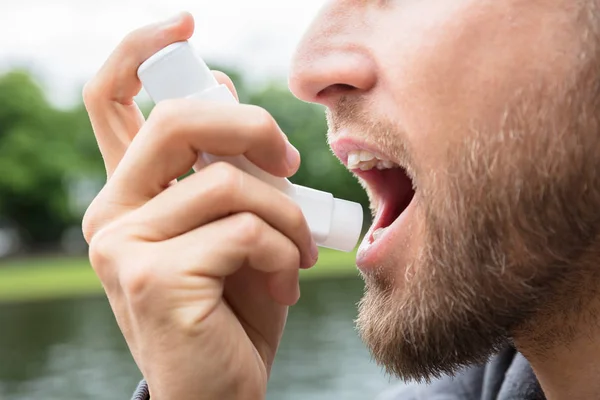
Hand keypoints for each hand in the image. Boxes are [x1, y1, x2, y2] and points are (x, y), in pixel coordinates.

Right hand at [81, 12, 317, 399]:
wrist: (221, 387)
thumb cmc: (233, 304)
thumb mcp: (233, 227)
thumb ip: (222, 167)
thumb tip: (224, 90)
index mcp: (131, 193)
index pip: (110, 101)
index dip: (140, 50)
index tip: (184, 24)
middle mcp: (111, 213)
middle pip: (179, 121)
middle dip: (253, 128)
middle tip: (292, 160)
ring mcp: (123, 246)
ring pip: (230, 183)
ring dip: (288, 215)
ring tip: (300, 252)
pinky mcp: (153, 279)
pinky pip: (245, 230)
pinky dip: (284, 251)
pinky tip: (285, 283)